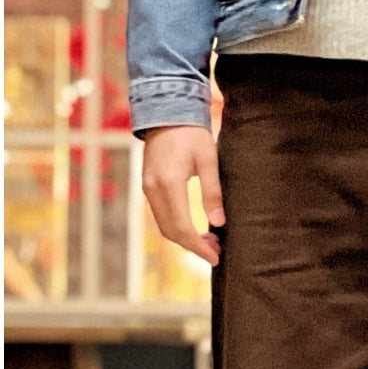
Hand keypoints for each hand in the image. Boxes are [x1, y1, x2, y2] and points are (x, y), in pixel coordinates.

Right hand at [142, 125, 225, 265]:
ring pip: (164, 225)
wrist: (166, 111)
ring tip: (210, 241)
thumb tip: (219, 222)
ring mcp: (147, 187)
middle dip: (193, 246)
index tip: (215, 257)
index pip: (182, 227)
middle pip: (171, 231)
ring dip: (186, 238)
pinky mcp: (148, 185)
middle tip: (217, 251)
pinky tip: (195, 228)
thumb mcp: (209, 160)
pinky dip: (177, 226)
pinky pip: (161, 215)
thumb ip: (212, 192)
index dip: (199, 247)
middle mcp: (153, 188)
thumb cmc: (191, 133)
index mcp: (169, 183)